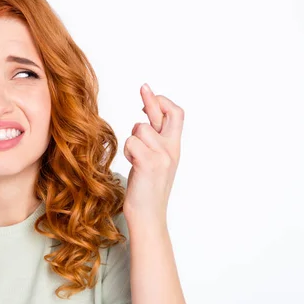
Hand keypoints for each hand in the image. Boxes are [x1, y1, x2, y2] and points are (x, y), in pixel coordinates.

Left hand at [122, 83, 184, 224]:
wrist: (148, 216)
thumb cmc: (146, 190)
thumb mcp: (154, 162)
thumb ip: (152, 142)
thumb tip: (143, 120)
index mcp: (174, 148)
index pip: (176, 115)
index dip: (162, 102)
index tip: (148, 96)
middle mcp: (172, 149)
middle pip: (167, 113)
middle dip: (153, 99)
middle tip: (143, 87)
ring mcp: (163, 155)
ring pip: (139, 128)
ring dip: (131, 140)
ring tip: (135, 159)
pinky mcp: (150, 163)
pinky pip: (131, 142)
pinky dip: (127, 151)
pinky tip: (132, 165)